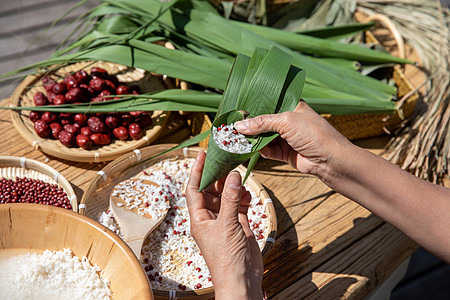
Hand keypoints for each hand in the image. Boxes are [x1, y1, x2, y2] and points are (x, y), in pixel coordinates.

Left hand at [186, 151, 263, 299]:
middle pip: (211, 190)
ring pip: (227, 196)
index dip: (197, 171)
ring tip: (240, 178)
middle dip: (219, 176)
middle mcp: (210, 218)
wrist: (241, 280)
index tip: (203, 155)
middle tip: (228, 161)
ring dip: (233, 187)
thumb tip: (233, 175)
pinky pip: (239, 205)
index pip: (194, 189)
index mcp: (199, 218)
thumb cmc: (226, 258)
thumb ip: (229, 199)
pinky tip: (248, 194)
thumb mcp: (226, 225)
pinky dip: (243, 197)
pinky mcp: (238, 225)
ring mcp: (225, 221)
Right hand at [234, 101, 351, 184]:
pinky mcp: (285, 152)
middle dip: (250, 125)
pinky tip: (253, 150)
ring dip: (253, 139)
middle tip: (233, 127)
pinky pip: (267, 150)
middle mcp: (289, 120)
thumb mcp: (286, 121)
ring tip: (238, 139)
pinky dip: (260, 151)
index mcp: (292, 105)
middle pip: (264, 121)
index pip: (269, 102)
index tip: (237, 110)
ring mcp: (286, 137)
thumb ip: (262, 122)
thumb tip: (240, 126)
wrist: (330, 161)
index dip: (254, 106)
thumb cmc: (314, 134)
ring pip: (264, 137)